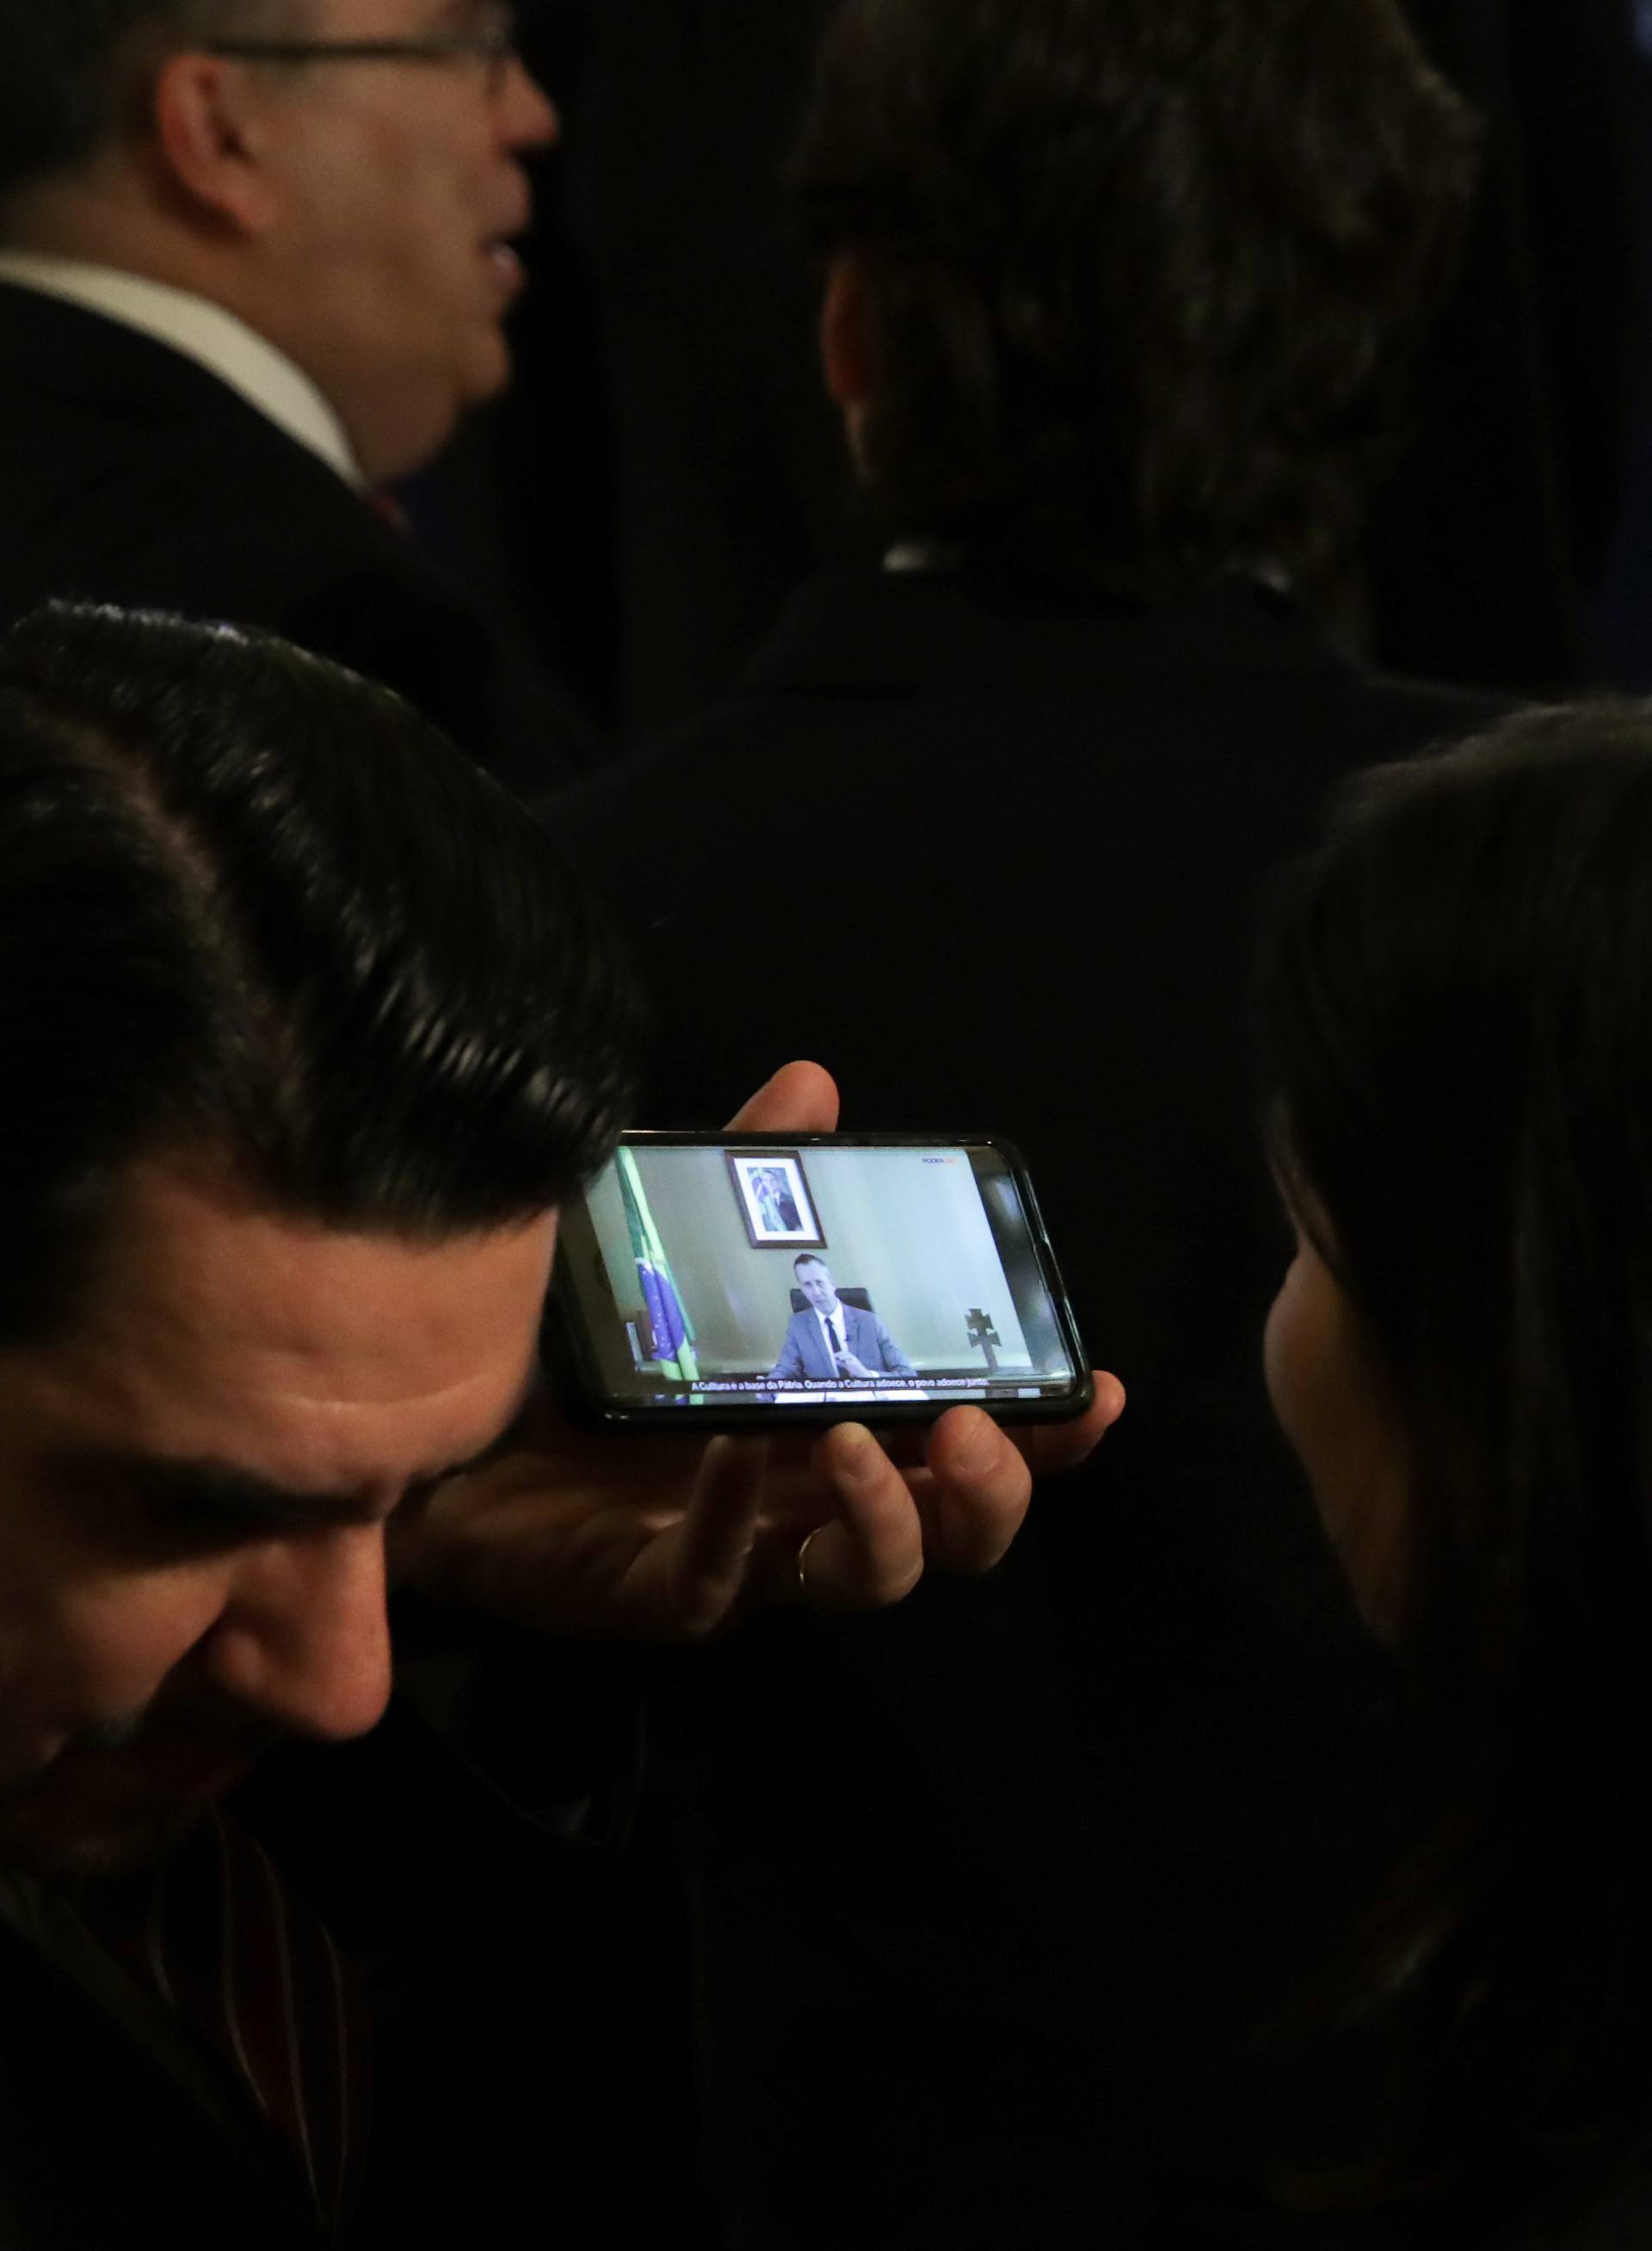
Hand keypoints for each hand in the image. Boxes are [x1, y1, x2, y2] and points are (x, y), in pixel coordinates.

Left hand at [397, 1061, 1122, 1638]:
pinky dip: (738, 1516)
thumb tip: (817, 1085)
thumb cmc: (576, 1353)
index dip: (1049, 1437)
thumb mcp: (675, 1247)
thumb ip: (749, 1179)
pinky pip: (719, 1582)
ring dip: (890, 1520)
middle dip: (992, 1492)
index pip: (974, 1447)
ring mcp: (741, 1555)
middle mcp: (810, 1501)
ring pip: (861, 1578)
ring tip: (864, 1442)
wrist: (429, 1435)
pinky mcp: (655, 1592)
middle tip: (977, 1427)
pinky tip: (732, 1452)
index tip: (1092, 1389)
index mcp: (839, 1424)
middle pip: (953, 1535)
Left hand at [835, 1350, 878, 1380]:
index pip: (843, 1353)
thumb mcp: (846, 1365)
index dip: (838, 1353)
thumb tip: (835, 1361)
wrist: (862, 1373)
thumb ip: (841, 1363)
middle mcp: (852, 1357)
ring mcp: (855, 1360)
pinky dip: (849, 1362)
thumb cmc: (854, 1369)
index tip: (833, 1355)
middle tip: (835, 1356)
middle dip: (840, 1354)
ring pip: (850, 1356)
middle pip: (846, 1353)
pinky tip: (846, 1363)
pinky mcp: (857, 1364)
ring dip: (844, 1357)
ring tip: (840, 1358)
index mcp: (850, 1357)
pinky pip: (853, 1362)